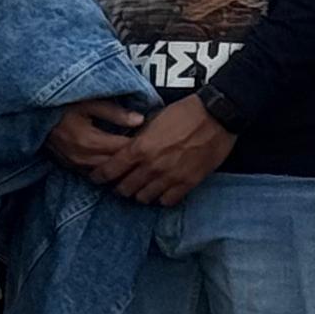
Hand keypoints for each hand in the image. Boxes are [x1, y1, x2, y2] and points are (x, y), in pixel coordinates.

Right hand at [45, 99, 146, 183]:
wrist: (35, 112)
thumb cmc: (62, 103)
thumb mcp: (89, 102)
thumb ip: (115, 112)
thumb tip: (140, 120)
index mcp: (89, 140)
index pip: (123, 149)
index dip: (140, 146)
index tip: (152, 139)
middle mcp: (82, 157)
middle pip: (116, 165)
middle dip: (132, 159)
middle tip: (148, 151)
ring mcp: (74, 164)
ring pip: (105, 173)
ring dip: (119, 167)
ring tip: (134, 160)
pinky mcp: (69, 165)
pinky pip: (93, 173)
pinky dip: (105, 169)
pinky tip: (114, 163)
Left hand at [104, 92, 232, 206]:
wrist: (217, 116)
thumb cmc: (186, 112)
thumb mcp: (153, 120)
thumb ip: (139, 137)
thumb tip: (128, 146)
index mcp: (141, 148)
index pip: (111, 170)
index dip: (100, 176)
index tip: (97, 177)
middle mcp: (152, 166)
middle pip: (125, 188)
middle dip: (119, 187)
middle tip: (120, 184)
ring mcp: (170, 177)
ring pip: (144, 198)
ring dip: (140, 194)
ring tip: (140, 188)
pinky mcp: (188, 183)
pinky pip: (168, 201)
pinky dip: (161, 198)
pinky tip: (161, 192)